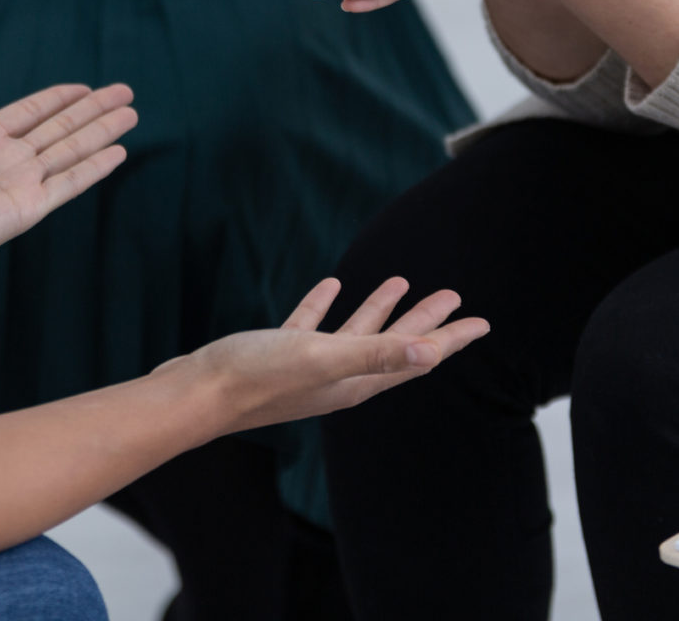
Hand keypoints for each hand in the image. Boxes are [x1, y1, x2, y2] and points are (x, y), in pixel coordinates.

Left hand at [0, 83, 137, 284]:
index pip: (29, 113)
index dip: (57, 98)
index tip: (85, 86)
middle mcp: (5, 160)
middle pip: (60, 127)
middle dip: (93, 109)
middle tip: (125, 91)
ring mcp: (18, 183)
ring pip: (71, 149)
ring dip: (102, 131)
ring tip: (131, 113)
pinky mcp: (27, 208)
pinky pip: (68, 182)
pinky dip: (94, 167)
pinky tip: (117, 152)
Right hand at [169, 277, 490, 432]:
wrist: (197, 395)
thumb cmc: (257, 378)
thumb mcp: (321, 358)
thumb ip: (375, 354)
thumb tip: (430, 354)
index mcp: (355, 381)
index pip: (416, 357)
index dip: (450, 338)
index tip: (482, 322)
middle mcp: (339, 377)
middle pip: (395, 345)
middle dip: (425, 321)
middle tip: (453, 296)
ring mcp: (309, 366)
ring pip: (356, 333)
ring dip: (380, 310)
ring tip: (401, 282)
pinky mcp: (279, 354)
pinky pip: (313, 325)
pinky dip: (325, 306)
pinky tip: (329, 285)